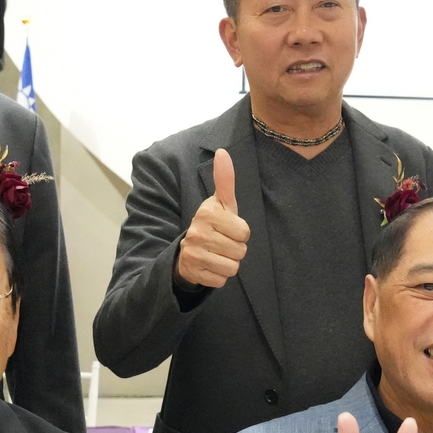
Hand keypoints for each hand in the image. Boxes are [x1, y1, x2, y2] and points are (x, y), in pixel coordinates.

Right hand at [176, 149, 249, 288]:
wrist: (187, 252)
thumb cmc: (212, 224)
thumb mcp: (220, 203)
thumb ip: (225, 180)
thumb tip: (222, 151)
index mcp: (207, 214)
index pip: (244, 232)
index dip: (240, 233)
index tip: (228, 228)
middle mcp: (197, 233)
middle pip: (240, 251)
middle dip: (236, 250)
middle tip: (223, 243)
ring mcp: (194, 254)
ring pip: (232, 267)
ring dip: (229, 263)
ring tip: (218, 254)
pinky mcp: (194, 273)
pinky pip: (222, 280)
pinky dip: (219, 276)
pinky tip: (211, 265)